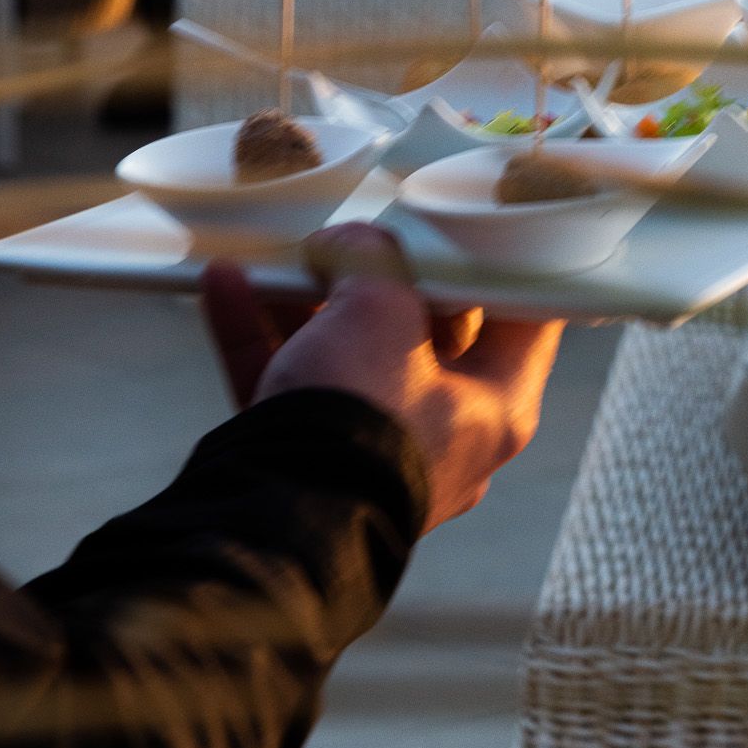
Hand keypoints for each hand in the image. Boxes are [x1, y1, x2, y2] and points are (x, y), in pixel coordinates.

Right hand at [202, 224, 563, 531]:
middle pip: (424, 336)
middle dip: (381, 279)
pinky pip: (292, 386)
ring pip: (347, 358)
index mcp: (496, 407)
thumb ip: (373, 261)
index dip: (495, 269)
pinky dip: (260, 337)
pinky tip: (224, 286)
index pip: (523, 323)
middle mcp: (444, 436)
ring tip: (279, 255)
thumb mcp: (379, 311)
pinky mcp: (310, 464)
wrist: (274, 520)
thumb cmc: (360, 419)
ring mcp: (374, 452)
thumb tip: (351, 242)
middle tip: (356, 235)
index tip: (465, 227)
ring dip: (306, 302)